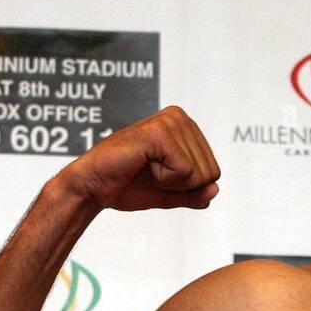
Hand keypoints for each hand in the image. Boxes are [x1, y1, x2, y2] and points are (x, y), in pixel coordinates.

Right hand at [55, 105, 220, 211]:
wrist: (94, 187)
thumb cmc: (127, 185)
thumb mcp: (169, 193)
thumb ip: (193, 193)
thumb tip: (215, 190)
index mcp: (185, 126)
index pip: (213, 172)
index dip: (187, 186)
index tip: (159, 176)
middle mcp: (179, 117)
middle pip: (210, 173)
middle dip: (181, 185)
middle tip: (151, 174)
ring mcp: (169, 122)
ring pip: (199, 173)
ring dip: (171, 182)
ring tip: (145, 168)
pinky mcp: (159, 132)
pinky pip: (185, 171)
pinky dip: (164, 180)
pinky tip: (143, 166)